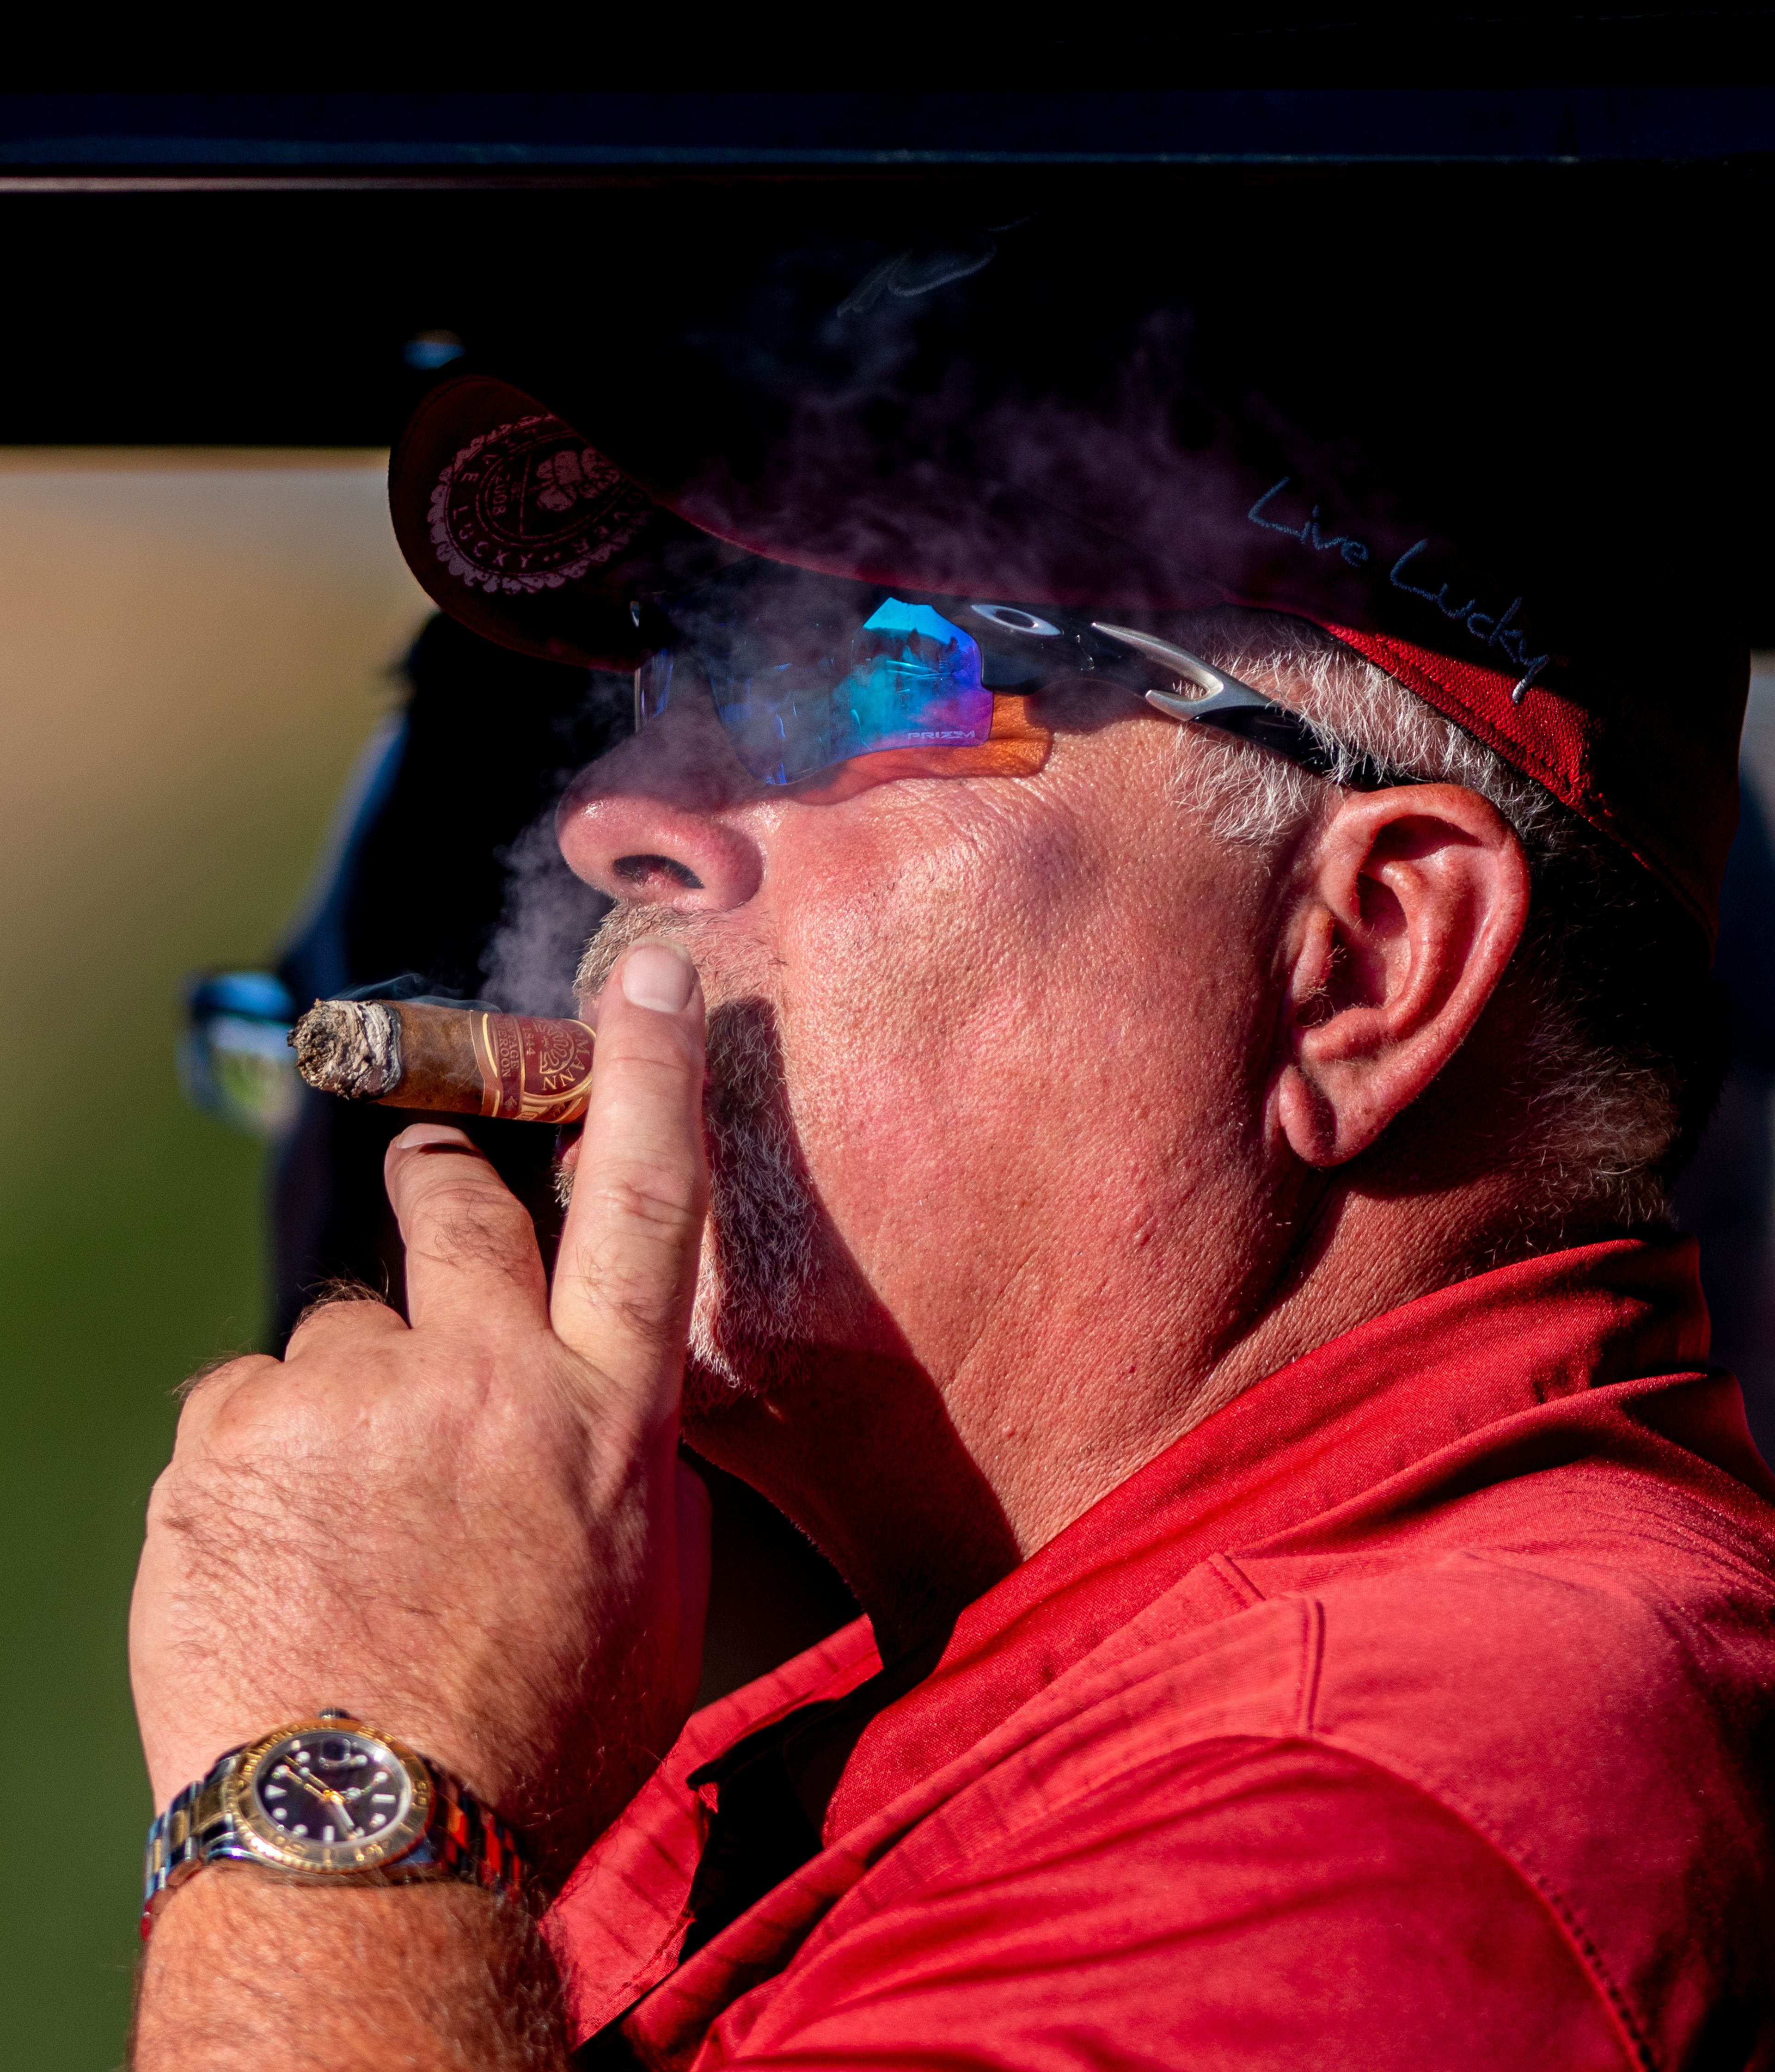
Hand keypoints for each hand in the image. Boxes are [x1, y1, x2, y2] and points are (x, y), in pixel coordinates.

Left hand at [130, 941, 712, 1888]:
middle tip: (435, 1217)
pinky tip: (278, 1545)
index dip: (648, 1079)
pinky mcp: (229, 1433)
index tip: (646, 982)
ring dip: (346, 1390)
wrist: (373, 1847)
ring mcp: (350, 1398)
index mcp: (604, 1415)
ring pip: (341, 1327)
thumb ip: (636, 1462)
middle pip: (455, 1198)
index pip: (644, 1205)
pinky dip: (262, 1451)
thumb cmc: (541, 1739)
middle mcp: (485, 1376)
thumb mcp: (656, 1596)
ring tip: (346, 1516)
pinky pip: (248, 1396)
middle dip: (443, 1185)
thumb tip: (606, 1399)